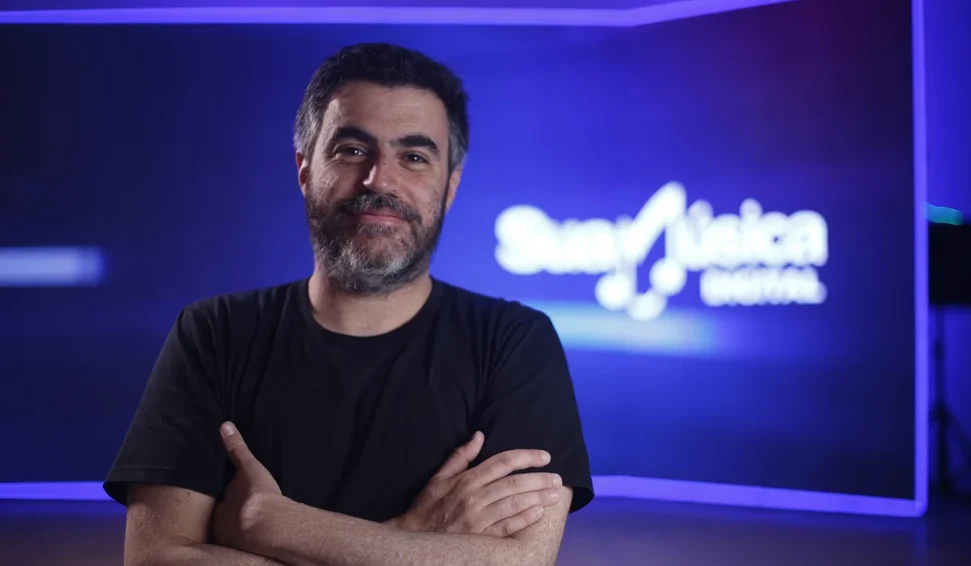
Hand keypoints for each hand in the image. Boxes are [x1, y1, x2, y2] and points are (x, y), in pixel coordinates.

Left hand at [211, 422, 283, 552]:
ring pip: (237, 532)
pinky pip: (251, 543)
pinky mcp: (250, 551)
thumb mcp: (248, 467)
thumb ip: (236, 448)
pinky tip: (266, 534)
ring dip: (245, 526)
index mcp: (219, 510)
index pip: (222, 502)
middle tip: (248, 508)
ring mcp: (235, 541)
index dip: (230, 498)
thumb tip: (225, 426)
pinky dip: (256, 538)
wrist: (271, 524)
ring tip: (258, 521)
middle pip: (227, 518)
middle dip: (235, 514)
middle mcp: (222, 527)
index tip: (239, 494)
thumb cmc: (258, 495)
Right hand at [390, 431, 562, 537]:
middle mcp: (474, 497)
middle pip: (513, 483)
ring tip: (554, 494)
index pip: (502, 462)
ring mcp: (478, 519)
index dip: (526, 457)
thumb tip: (480, 435)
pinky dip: (524, 520)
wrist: (414, 536)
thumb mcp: (439, 476)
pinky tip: (538, 513)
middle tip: (557, 478)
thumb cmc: (428, 505)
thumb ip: (461, 455)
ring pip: (514, 504)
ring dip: (537, 498)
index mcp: (467, 479)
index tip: (544, 456)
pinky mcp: (480, 537)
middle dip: (539, 479)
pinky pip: (506, 527)